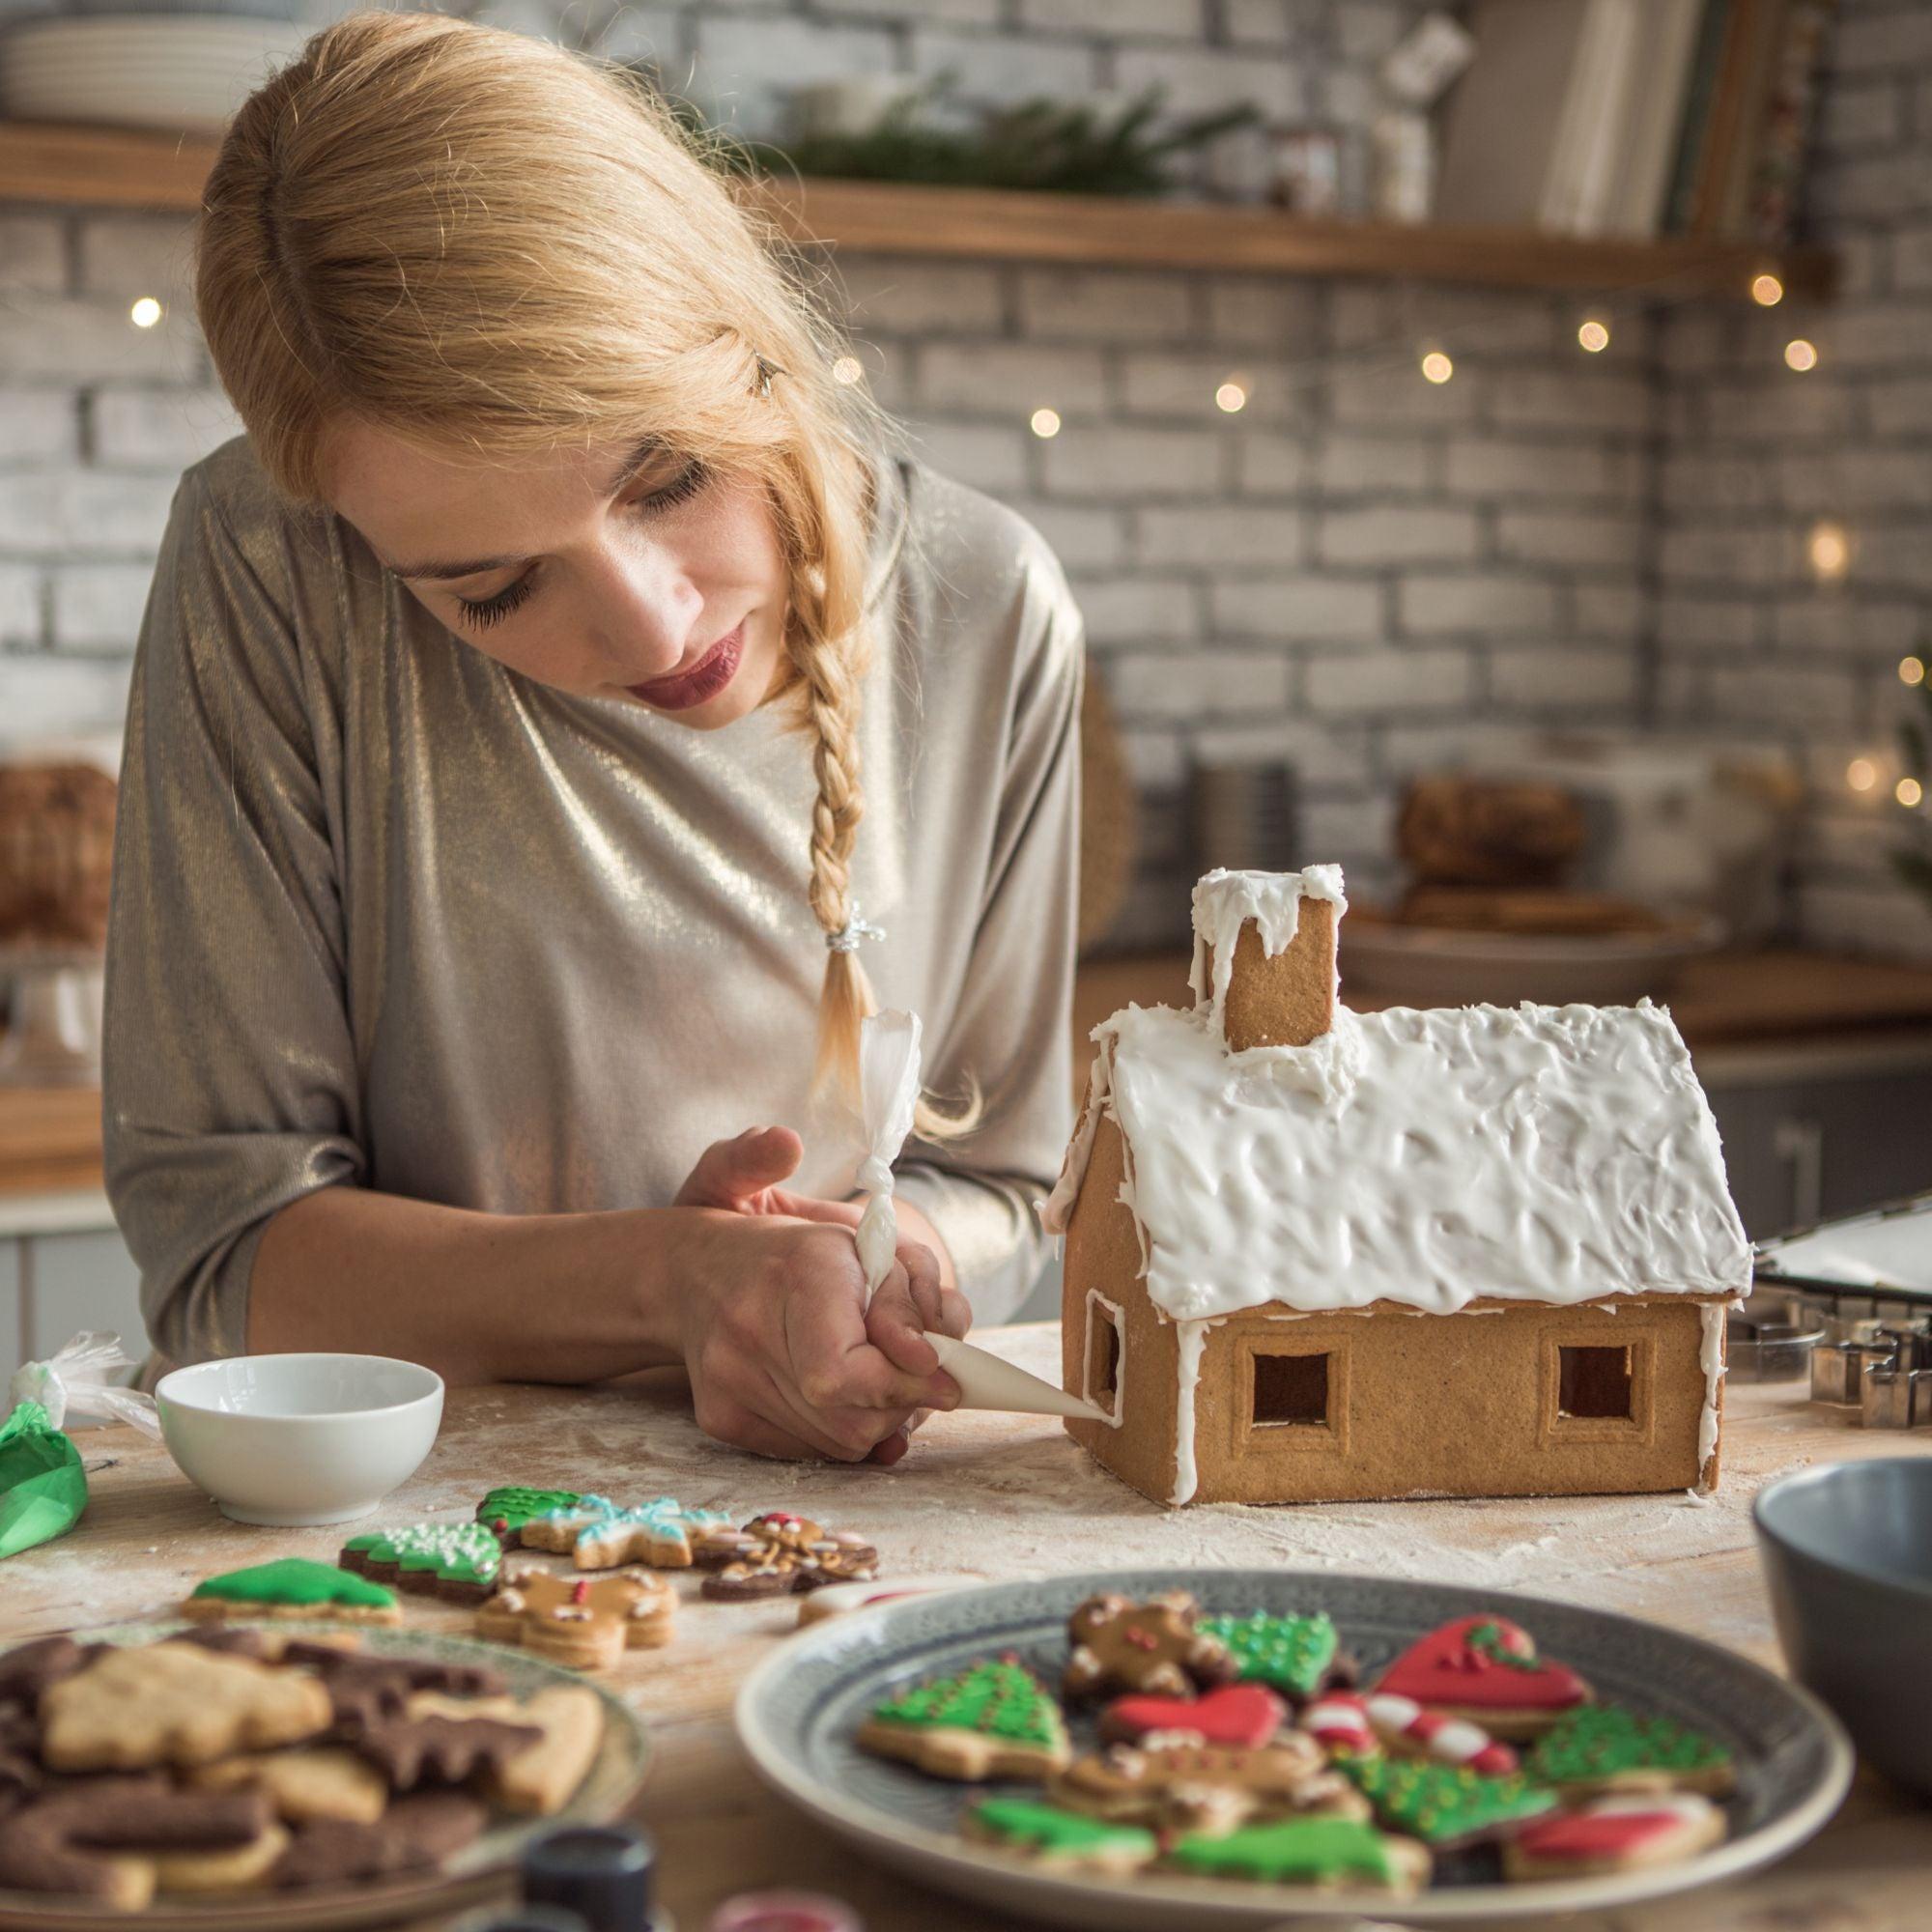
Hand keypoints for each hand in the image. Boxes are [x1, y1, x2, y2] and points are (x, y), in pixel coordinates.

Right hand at [670, 1127, 965, 1462]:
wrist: (702, 1271)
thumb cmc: (803, 1253)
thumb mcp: (874, 1250)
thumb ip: (914, 1302)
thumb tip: (934, 1372)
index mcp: (796, 1275)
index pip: (845, 1376)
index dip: (901, 1386)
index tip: (939, 1373)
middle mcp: (749, 1335)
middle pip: (851, 1420)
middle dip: (900, 1402)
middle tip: (909, 1371)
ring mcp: (728, 1385)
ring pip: (838, 1445)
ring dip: (873, 1418)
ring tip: (870, 1373)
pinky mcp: (721, 1419)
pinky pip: (808, 1451)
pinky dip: (838, 1427)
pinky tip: (834, 1390)